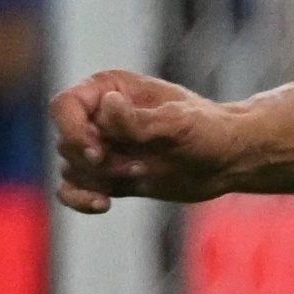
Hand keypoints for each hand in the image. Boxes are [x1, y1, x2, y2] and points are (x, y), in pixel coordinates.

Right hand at [51, 69, 247, 213]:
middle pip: (67, 141)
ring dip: (99, 179)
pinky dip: (79, 198)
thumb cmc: (209, 130)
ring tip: (142, 173)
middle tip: (139, 166)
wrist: (229, 159)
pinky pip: (73, 188)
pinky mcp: (107, 174)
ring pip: (71, 167)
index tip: (99, 151)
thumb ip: (138, 120)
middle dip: (97, 160)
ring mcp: (102, 145)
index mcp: (110, 89)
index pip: (64, 106)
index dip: (73, 130)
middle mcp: (99, 115)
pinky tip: (102, 204)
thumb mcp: (178, 123)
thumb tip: (106, 105)